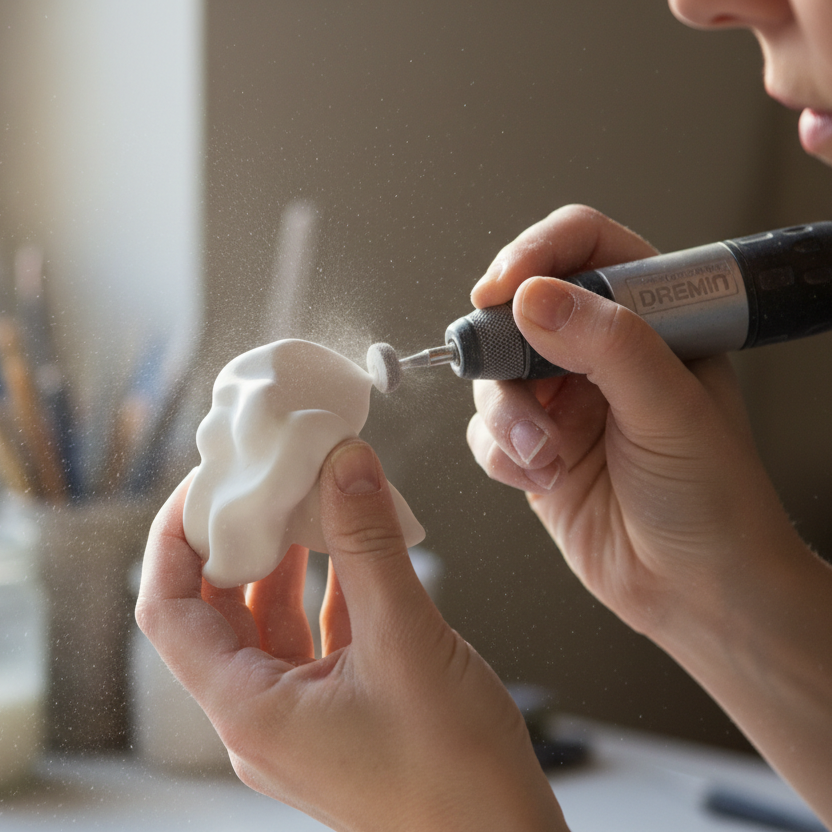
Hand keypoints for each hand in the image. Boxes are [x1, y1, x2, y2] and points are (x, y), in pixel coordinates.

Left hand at [137, 439, 565, 831]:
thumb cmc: (455, 771)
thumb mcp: (406, 639)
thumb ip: (369, 544)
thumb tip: (344, 461)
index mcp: (250, 709)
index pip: (168, 612)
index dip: (173, 541)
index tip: (203, 485)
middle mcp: (261, 717)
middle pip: (218, 612)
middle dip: (236, 541)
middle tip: (263, 481)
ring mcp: (300, 718)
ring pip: (271, 623)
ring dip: (286, 563)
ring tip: (309, 503)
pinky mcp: (340, 715)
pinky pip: (315, 640)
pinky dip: (327, 591)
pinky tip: (355, 553)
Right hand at [466, 204, 801, 636]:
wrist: (697, 591)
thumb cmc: (714, 501)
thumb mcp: (671, 411)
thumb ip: (608, 345)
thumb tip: (534, 297)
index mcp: (652, 320)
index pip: (587, 247)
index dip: (538, 254)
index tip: (503, 287)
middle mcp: (602, 353)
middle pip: (522, 310)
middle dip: (509, 354)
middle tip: (518, 387)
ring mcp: (565, 400)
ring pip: (496, 376)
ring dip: (508, 417)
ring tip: (545, 455)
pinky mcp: (537, 446)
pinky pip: (487, 431)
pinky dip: (503, 455)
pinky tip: (544, 478)